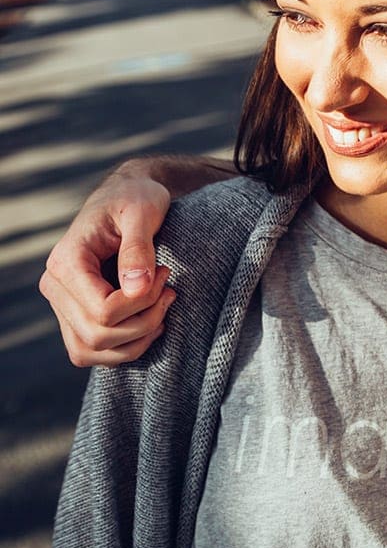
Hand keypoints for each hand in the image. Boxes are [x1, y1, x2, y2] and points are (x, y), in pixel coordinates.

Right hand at [40, 167, 174, 366]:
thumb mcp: (142, 211)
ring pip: (91, 351)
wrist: (127, 196)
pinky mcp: (76, 316)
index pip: (103, 309)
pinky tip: (151, 321)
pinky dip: (125, 346)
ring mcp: (62, 305)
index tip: (167, 273)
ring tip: (163, 305)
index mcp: (66, 262)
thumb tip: (137, 288)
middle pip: (97, 335)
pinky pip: (93, 352)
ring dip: (135, 340)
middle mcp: (56, 287)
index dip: (143, 301)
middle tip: (170, 289)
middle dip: (144, 320)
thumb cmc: (135, 198)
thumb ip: (138, 248)